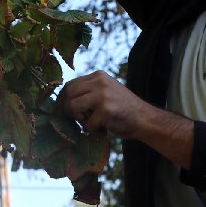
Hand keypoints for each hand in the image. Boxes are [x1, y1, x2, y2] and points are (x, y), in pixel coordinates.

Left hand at [56, 71, 195, 168]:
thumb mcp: (106, 92)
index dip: (62, 99)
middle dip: (67, 109)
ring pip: (73, 107)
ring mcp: (103, 95)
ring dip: (80, 119)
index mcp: (98, 76)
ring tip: (93, 122)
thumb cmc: (123, 109)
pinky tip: (103, 128)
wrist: (145, 119)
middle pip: (69, 94)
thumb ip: (88, 92)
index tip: (60, 111)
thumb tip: (62, 100)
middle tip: (75, 120)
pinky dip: (93, 130)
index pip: (70, 84)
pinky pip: (87, 124)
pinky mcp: (106, 110)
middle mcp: (99, 82)